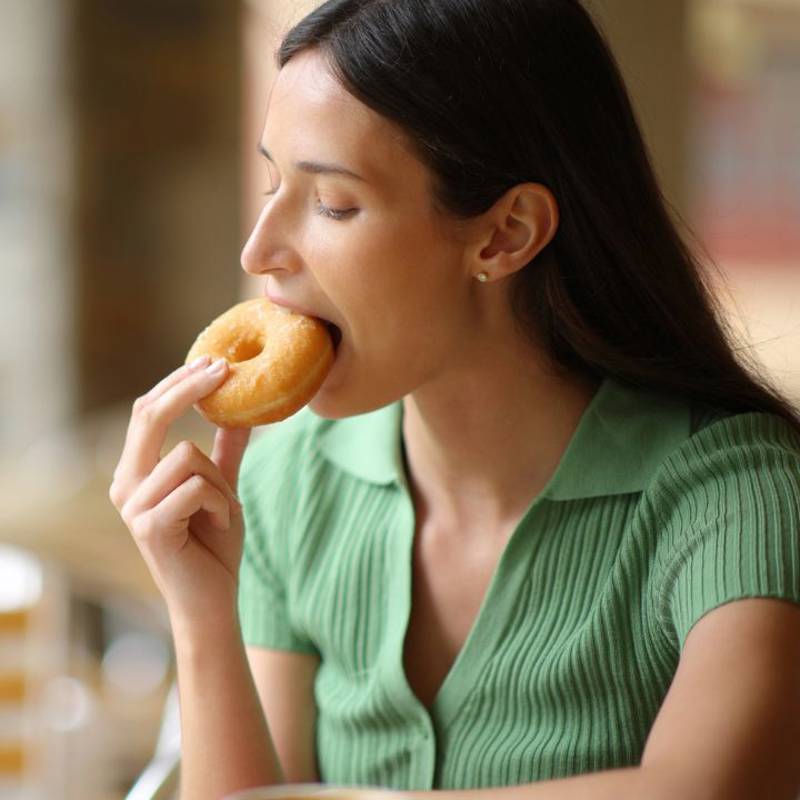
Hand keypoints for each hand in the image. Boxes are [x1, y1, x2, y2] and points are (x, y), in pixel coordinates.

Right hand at [109, 356, 251, 623]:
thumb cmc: (214, 545)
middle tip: (224, 369)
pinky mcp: (148, 526)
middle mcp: (126, 485)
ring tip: (221, 513)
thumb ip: (226, 451)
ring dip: (222, 483)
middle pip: (150, 416)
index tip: (215, 361)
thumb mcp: (223, 488)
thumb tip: (242, 410)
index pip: (148, 412)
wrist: (212, 600)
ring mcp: (132, 506)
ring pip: (189, 455)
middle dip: (190, 388)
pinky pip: (197, 487)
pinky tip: (217, 526)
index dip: (178, 383)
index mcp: (137, 472)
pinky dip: (221, 504)